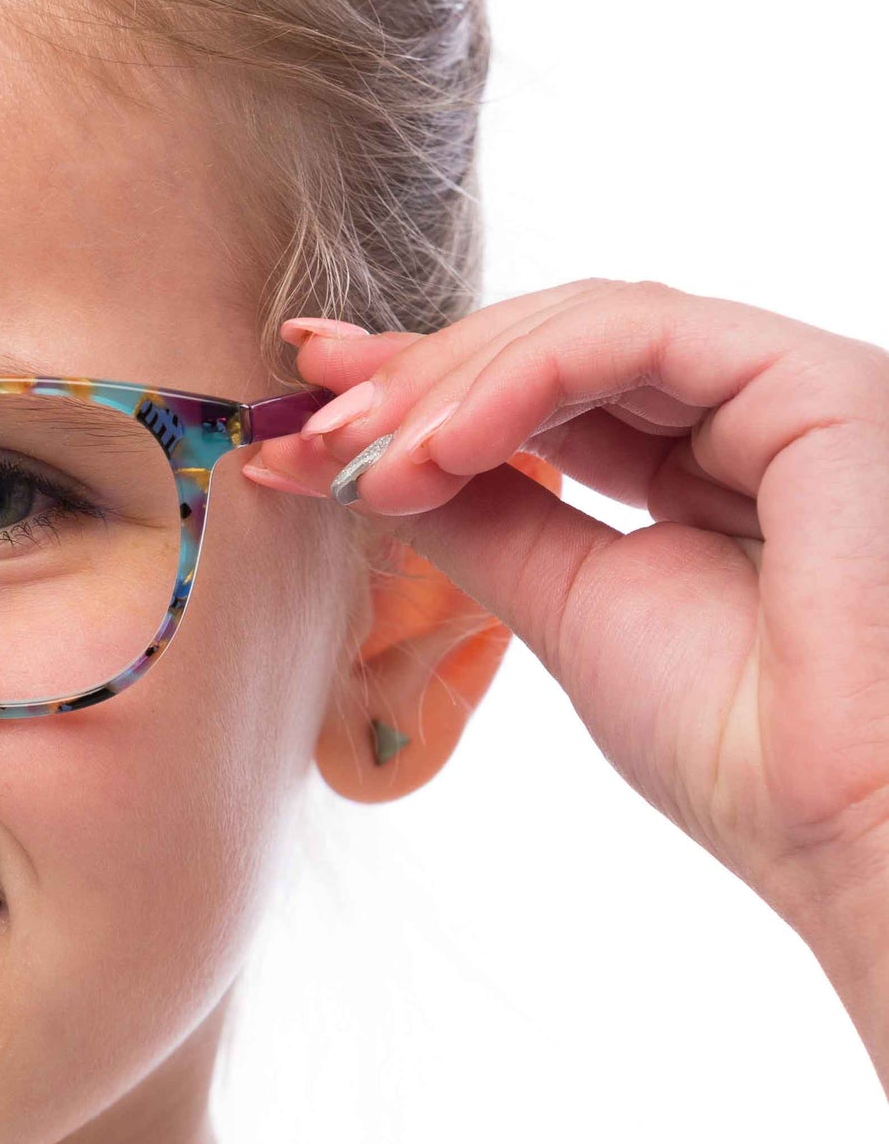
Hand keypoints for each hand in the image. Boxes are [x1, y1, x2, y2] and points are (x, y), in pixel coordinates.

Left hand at [242, 280, 888, 995]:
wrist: (839, 820)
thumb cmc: (735, 749)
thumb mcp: (562, 607)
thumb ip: (479, 523)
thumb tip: (364, 465)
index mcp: (703, 471)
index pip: (545, 394)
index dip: (423, 389)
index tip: (307, 409)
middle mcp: (749, 416)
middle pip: (556, 344)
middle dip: (416, 380)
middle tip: (309, 429)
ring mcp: (783, 391)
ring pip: (588, 323)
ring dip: (451, 382)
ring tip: (362, 457)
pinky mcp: (810, 382)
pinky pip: (639, 332)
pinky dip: (522, 377)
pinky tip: (442, 444)